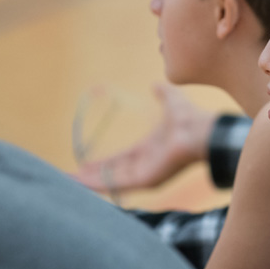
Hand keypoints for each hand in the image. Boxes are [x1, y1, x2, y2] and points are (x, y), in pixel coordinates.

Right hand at [72, 83, 217, 192]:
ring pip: (112, 181)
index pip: (120, 159)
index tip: (84, 165)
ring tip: (69, 183)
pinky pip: (118, 184)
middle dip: (91, 176)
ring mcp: (146, 173)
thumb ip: (162, 93)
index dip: (102, 163)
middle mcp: (145, 164)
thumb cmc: (189, 118)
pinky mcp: (146, 180)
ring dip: (90, 182)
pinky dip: (100, 184)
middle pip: (112, 173)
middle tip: (70, 178)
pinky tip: (83, 183)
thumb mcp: (170, 100)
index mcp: (149, 149)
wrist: (200, 130)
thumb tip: (156, 84)